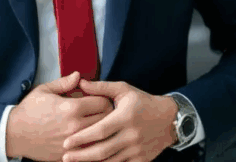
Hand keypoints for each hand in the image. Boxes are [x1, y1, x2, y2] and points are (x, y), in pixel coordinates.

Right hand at [6, 71, 115, 161]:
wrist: (15, 134)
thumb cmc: (29, 111)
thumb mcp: (43, 91)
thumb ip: (64, 83)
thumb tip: (78, 75)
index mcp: (71, 108)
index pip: (103, 102)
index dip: (103, 98)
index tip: (98, 98)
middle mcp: (76, 126)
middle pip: (107, 119)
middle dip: (107, 113)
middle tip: (99, 111)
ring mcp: (75, 143)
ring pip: (102, 136)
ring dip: (101, 129)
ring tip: (95, 124)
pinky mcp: (71, 154)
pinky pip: (92, 149)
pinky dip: (93, 143)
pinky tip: (87, 138)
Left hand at [61, 79, 178, 161]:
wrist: (170, 119)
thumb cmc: (142, 102)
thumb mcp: (123, 90)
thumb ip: (101, 87)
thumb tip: (80, 82)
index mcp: (124, 117)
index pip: (100, 131)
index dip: (82, 138)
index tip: (66, 142)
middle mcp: (131, 136)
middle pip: (103, 150)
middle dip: (82, 156)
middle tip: (65, 157)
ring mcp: (137, 150)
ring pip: (111, 161)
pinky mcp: (142, 159)